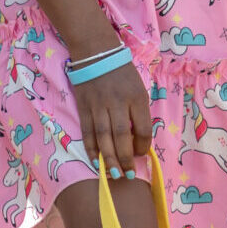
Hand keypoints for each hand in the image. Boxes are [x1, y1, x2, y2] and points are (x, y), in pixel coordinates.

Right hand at [72, 61, 153, 180]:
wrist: (96, 53)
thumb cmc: (122, 74)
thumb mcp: (139, 89)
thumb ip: (139, 113)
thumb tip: (137, 141)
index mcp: (137, 98)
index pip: (142, 128)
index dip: (142, 146)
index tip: (140, 155)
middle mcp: (118, 102)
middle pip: (122, 136)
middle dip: (125, 158)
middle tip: (128, 175)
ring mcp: (98, 105)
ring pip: (103, 137)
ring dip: (108, 158)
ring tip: (114, 175)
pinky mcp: (83, 107)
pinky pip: (87, 132)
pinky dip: (91, 149)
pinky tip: (96, 162)